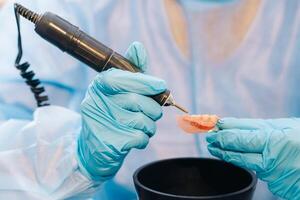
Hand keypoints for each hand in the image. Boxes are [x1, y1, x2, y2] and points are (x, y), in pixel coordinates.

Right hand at [77, 42, 165, 180]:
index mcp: (100, 86)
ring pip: (142, 121)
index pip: (124, 79)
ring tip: (140, 125)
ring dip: (149, 125)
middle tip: (153, 111)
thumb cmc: (112, 113)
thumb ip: (132, 71)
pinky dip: (143, 138)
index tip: (161, 85)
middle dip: (153, 108)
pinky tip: (133, 137)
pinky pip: (140, 137)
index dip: (146, 82)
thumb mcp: (118, 90)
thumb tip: (137, 47)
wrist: (94, 147)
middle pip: (137, 101)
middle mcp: (97, 102)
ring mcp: (102, 123)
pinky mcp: (110, 142)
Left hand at [206, 118, 299, 198]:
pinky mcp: (278, 186)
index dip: (223, 132)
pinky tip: (254, 160)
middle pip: (238, 149)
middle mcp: (273, 156)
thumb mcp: (285, 127)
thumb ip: (258, 128)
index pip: (240, 134)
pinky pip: (261, 173)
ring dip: (231, 155)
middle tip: (209, 139)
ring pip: (246, 162)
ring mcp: (275, 173)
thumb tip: (230, 125)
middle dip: (220, 144)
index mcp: (276, 137)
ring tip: (217, 148)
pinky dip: (255, 165)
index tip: (212, 129)